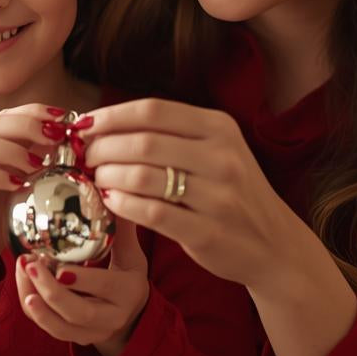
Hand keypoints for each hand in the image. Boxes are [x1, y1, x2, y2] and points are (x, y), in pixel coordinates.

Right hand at [0, 103, 56, 298]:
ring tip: (38, 164)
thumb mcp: (26, 186)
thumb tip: (71, 144)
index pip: (8, 115)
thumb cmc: (2, 217)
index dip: (35, 112)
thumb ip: (41, 163)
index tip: (64, 117)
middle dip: (29, 126)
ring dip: (14, 150)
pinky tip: (18, 184)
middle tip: (55, 137)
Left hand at [15, 228, 149, 355]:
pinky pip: (49, 328)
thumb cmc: (126, 275)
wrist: (130, 313)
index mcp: (128, 292)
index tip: (59, 267)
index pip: (105, 286)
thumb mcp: (131, 254)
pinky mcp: (74, 338)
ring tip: (22, 273)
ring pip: (59, 326)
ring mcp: (92, 332)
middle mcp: (112, 318)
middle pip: (78, 312)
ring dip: (37, 303)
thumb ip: (122, 229)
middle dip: (51, 291)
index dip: (82, 279)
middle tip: (31, 264)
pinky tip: (24, 285)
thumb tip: (110, 192)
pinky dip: (34, 310)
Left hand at [80, 98, 356, 355]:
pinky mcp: (207, 231)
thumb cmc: (229, 193)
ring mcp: (217, 195)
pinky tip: (110, 201)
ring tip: (96, 177)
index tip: (83, 126)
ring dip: (108, 175)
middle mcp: (222, 156)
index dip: (110, 116)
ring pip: (143, 176)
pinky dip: (122, 204)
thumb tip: (103, 125)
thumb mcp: (213, 151)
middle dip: (103, 147)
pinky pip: (151, 213)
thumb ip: (169, 136)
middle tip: (85, 156)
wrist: (272, 245)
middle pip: (142, 141)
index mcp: (219, 127)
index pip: (152, 110)